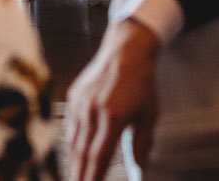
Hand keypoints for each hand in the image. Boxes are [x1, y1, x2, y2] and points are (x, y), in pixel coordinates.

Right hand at [64, 19, 160, 180]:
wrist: (126, 50)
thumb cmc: (142, 83)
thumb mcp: (149, 115)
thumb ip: (142, 144)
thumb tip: (138, 169)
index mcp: (112, 117)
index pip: (98, 157)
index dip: (93, 177)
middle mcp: (91, 111)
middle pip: (81, 153)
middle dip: (78, 175)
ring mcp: (79, 102)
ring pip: (72, 141)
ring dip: (73, 162)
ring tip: (76, 177)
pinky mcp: (73, 96)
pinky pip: (70, 125)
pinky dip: (71, 142)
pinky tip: (74, 153)